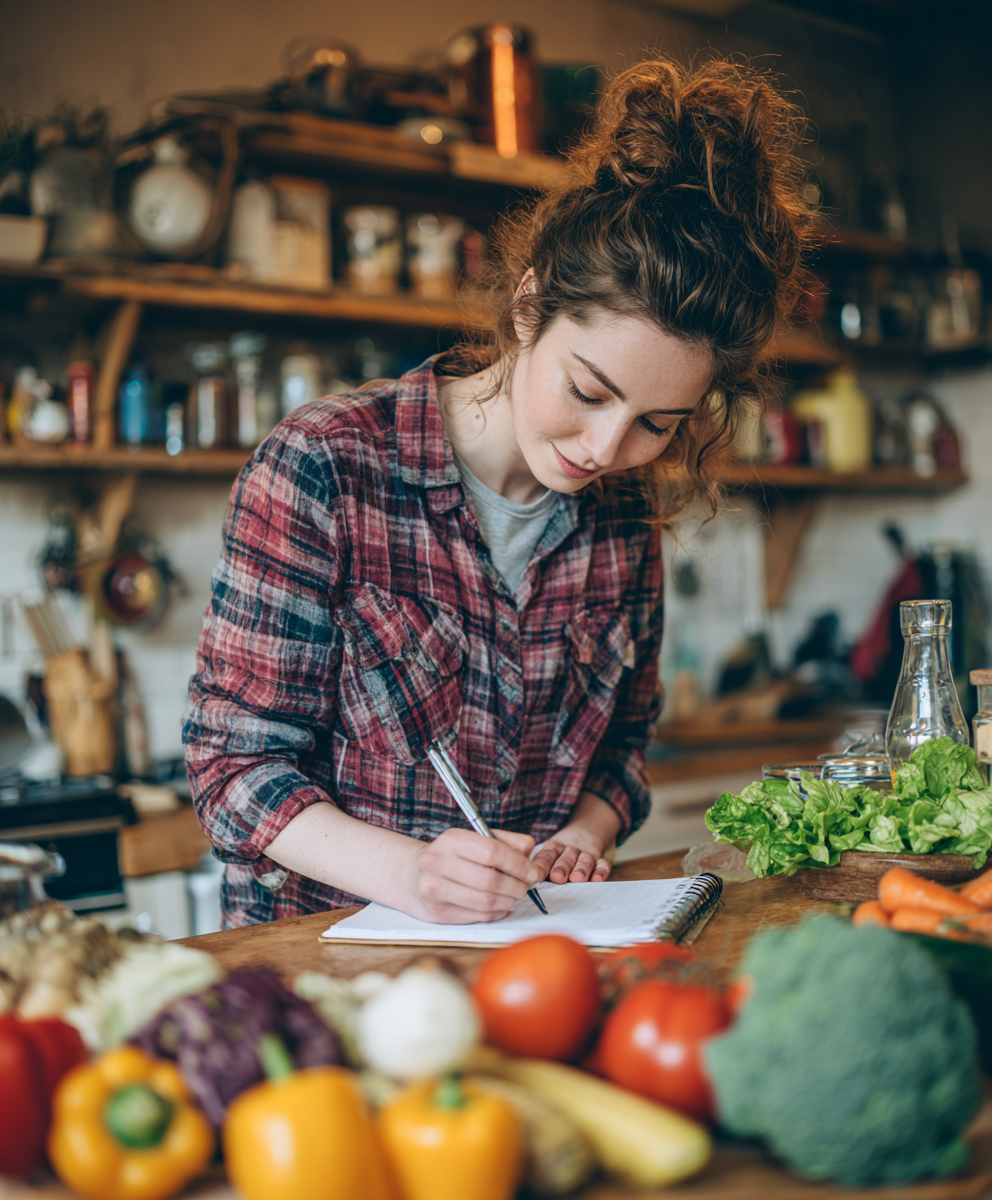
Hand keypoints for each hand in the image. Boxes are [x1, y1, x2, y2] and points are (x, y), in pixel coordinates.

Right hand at [404, 828, 541, 923]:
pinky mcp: (436, 912)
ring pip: (486, 902)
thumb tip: (533, 856)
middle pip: (491, 881)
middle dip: (517, 886)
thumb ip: (508, 842)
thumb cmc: (453, 855)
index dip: (519, 864)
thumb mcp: (476, 839)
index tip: (534, 872)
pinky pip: (478, 916)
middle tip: (525, 886)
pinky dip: (496, 913)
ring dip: (508, 901)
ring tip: (513, 895)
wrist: (411, 875)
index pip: (492, 852)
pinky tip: (498, 905)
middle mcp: (437, 862)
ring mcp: (433, 889)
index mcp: (451, 839)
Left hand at [531, 792, 621, 883]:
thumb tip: (529, 882)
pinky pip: (602, 864)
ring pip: (584, 860)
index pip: (548, 853)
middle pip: (566, 857)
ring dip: (581, 869)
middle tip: (557, 877)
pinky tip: (597, 879)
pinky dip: (601, 871)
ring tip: (577, 878)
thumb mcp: (549, 854)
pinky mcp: (600, 859)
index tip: (537, 873)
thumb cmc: (559, 853)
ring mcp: (586, 854)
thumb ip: (542, 867)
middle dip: (562, 867)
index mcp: (554, 847)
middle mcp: (570, 850)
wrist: (585, 831)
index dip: (543, 863)